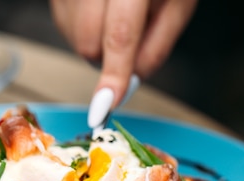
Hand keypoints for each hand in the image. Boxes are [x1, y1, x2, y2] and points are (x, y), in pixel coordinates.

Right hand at [50, 0, 197, 106]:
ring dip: (97, 42)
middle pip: (88, 43)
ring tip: (117, 13)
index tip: (105, 107)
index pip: (120, 36)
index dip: (114, 75)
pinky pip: (65, 25)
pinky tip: (102, 9)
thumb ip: (157, 46)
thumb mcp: (178, 4)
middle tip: (133, 36)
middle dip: (108, 57)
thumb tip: (131, 82)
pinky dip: (84, 28)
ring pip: (75, 38)